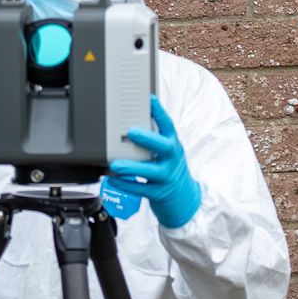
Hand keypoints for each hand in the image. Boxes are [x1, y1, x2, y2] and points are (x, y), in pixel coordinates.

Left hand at [108, 95, 201, 228]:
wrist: (184, 200)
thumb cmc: (169, 170)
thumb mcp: (167, 153)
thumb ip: (153, 140)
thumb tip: (130, 123)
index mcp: (173, 145)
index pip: (168, 125)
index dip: (159, 112)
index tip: (149, 99)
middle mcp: (172, 159)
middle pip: (163, 146)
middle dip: (147, 138)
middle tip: (131, 132)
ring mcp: (166, 177)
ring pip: (150, 171)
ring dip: (131, 167)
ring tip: (116, 164)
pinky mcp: (158, 193)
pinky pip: (140, 188)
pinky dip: (125, 184)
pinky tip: (113, 179)